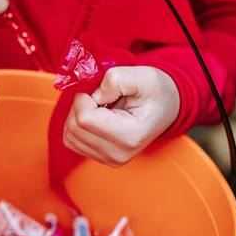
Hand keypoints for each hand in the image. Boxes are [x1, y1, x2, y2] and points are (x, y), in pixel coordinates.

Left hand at [63, 66, 179, 165]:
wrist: (166, 107)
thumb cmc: (155, 91)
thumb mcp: (141, 76)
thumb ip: (114, 80)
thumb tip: (92, 96)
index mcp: (129, 136)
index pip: (84, 119)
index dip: (84, 97)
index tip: (100, 91)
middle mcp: (117, 154)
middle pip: (74, 128)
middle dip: (80, 106)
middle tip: (100, 97)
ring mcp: (109, 160)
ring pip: (69, 136)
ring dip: (77, 115)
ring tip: (100, 107)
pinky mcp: (101, 159)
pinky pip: (72, 141)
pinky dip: (78, 125)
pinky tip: (96, 117)